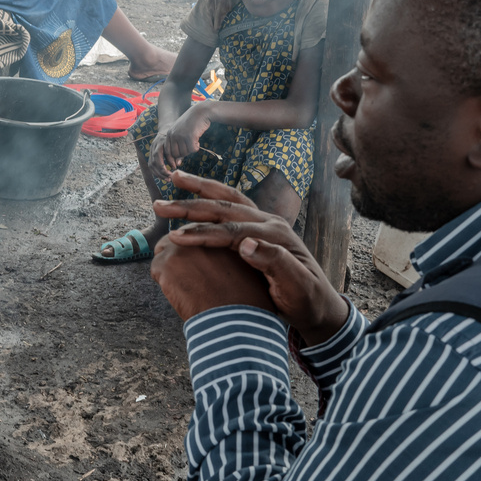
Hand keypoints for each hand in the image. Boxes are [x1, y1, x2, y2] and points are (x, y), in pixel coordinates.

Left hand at [148, 108, 207, 174]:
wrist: (201, 112)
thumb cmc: (192, 124)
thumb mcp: (182, 134)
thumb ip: (178, 147)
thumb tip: (177, 163)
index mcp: (169, 134)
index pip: (168, 152)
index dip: (172, 159)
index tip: (178, 163)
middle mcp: (173, 135)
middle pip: (176, 154)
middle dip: (184, 154)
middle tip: (190, 147)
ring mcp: (181, 135)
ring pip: (185, 152)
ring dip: (191, 150)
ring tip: (194, 141)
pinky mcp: (189, 136)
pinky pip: (193, 149)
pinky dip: (196, 147)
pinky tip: (198, 141)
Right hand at [154, 173, 348, 344]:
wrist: (320, 304)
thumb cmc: (306, 301)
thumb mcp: (296, 287)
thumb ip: (275, 263)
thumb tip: (246, 244)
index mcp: (275, 236)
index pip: (231, 231)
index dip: (202, 234)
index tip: (176, 238)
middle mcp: (269, 222)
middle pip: (224, 206)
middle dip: (190, 205)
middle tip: (159, 205)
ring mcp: (265, 222)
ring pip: (227, 198)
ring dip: (199, 188)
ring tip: (174, 176)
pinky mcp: (259, 227)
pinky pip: (231, 204)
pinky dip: (210, 195)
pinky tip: (195, 194)